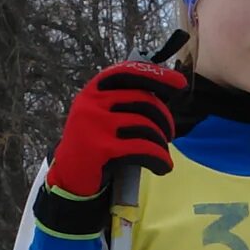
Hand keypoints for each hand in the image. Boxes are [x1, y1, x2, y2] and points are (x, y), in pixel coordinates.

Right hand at [37, 60, 185, 236]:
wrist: (70, 176)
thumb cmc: (95, 143)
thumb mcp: (102, 115)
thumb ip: (124, 101)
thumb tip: (165, 91)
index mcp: (93, 91)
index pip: (127, 72)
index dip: (156, 75)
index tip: (179, 83)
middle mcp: (91, 103)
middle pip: (143, 100)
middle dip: (164, 118)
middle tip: (169, 134)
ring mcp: (94, 125)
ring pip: (146, 126)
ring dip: (162, 142)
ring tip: (163, 153)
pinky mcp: (101, 149)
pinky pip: (142, 148)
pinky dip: (159, 159)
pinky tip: (163, 167)